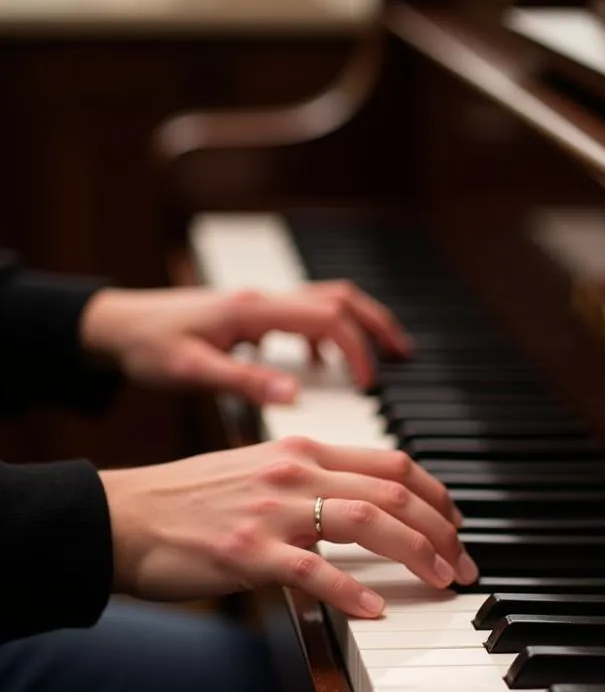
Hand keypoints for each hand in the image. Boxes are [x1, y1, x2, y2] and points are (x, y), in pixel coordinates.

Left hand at [80, 284, 411, 399]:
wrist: (114, 325)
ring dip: (358, 325)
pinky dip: (328, 335)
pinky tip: (323, 366)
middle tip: (403, 355)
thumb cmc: (148, 346)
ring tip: (380, 357)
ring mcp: (262, 304)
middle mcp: (265, 300)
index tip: (370, 384)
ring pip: (327, 301)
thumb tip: (297, 393)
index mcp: (256, 310)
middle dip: (376, 324)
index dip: (357, 349)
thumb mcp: (193, 371)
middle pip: (340, 298)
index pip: (328, 319)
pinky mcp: (254, 314)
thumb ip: (246, 381)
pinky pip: (306, 315)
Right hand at [100, 438, 477, 616]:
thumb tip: (367, 504)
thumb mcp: (263, 470)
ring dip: (416, 552)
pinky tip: (375, 612)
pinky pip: (314, 571)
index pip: (392, 462)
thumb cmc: (193, 497)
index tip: (455, 521)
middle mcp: (297, 472)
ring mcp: (274, 511)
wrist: (124, 515)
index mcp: (305, 450)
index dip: (435, 493)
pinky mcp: (249, 552)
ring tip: (441, 580)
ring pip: (368, 521)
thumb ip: (315, 480)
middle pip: (394, 491)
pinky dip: (352, 593)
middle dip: (441, 527)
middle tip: (463, 561)